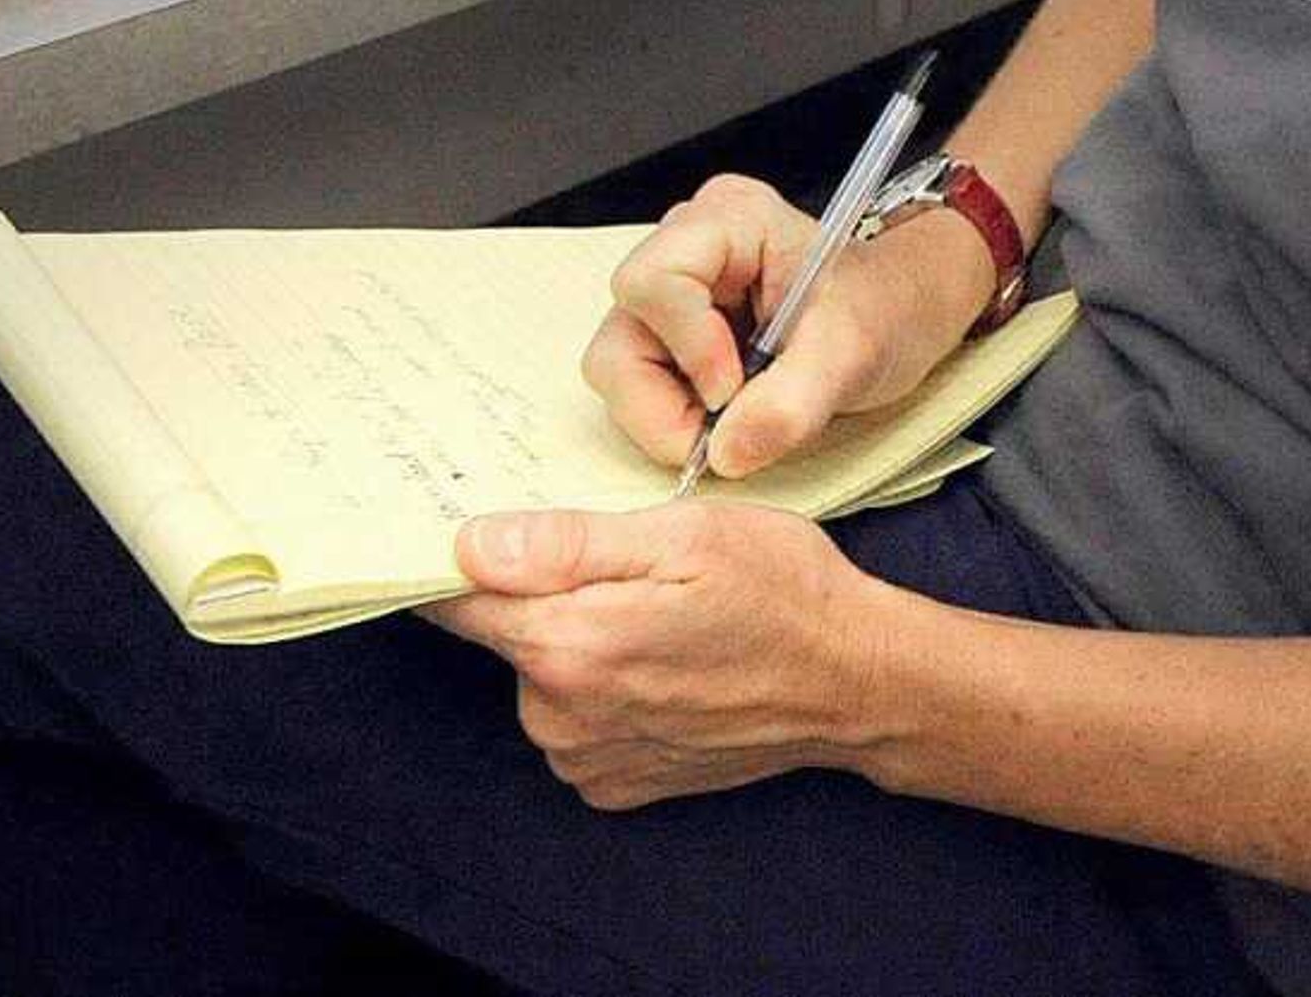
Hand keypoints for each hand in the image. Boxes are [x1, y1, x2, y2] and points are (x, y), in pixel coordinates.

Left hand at [420, 502, 904, 806]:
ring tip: (662, 615)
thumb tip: (468, 546)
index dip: (464, 557)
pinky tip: (667, 664)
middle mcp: (562, 715)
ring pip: (543, 673)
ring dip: (582, 641)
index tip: (488, 529)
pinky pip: (577, 718)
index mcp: (569, 645)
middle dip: (548, 592)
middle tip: (632, 565)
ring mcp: (588, 757)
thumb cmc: (781, 592)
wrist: (853, 682)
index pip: (457, 601)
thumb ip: (565, 544)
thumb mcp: (683, 534)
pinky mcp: (616, 782)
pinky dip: (607, 688)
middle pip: (507, 632)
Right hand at [583, 172, 993, 479]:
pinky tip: (727, 413)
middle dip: (666, 398)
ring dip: (668, 413)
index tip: (732, 389)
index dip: (686, 347)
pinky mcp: (669, 331)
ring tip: (734, 422)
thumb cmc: (882, 309)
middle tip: (722, 432)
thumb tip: (725, 453)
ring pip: (619, 364)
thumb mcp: (852, 355)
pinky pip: (638, 384)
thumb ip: (792, 405)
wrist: (898, 316)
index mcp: (730, 220)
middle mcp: (687, 245)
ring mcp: (672, 290)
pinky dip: (674, 415)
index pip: (654, 280)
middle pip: (622, 332)